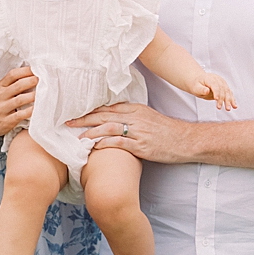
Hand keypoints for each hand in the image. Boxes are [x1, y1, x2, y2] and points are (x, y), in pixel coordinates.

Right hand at [0, 65, 36, 139]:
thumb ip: (9, 86)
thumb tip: (29, 77)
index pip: (12, 74)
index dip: (26, 70)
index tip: (36, 69)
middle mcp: (0, 96)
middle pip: (18, 85)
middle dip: (32, 81)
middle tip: (43, 80)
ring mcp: (2, 109)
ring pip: (21, 99)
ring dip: (34, 96)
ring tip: (44, 94)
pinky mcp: (6, 121)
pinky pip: (21, 115)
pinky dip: (30, 111)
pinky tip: (37, 109)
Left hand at [66, 101, 188, 162]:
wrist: (186, 140)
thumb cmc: (166, 131)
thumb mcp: (148, 117)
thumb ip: (130, 116)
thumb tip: (112, 118)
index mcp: (135, 109)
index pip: (107, 108)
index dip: (89, 111)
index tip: (74, 113)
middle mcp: (135, 117)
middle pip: (103, 115)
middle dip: (83, 119)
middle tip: (67, 122)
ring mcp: (138, 131)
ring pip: (108, 127)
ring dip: (90, 132)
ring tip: (77, 137)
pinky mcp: (141, 145)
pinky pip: (119, 142)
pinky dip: (105, 143)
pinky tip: (94, 147)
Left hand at [194, 73, 236, 110]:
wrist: (198, 81)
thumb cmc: (196, 85)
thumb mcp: (195, 87)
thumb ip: (201, 89)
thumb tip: (207, 91)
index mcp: (210, 78)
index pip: (215, 85)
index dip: (216, 92)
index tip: (216, 99)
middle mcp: (218, 79)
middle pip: (222, 89)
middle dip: (222, 99)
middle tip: (220, 107)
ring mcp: (222, 83)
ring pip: (227, 92)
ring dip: (229, 101)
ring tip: (228, 109)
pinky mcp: (224, 87)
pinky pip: (229, 93)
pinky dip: (232, 100)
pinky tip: (234, 106)